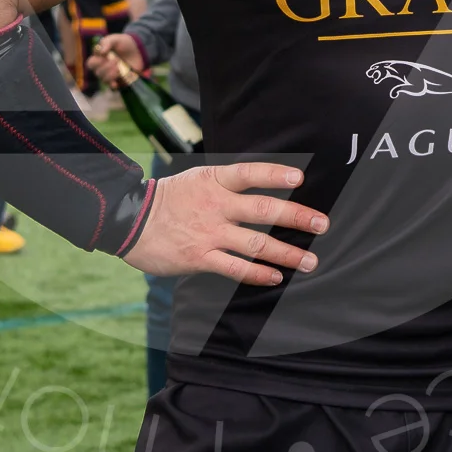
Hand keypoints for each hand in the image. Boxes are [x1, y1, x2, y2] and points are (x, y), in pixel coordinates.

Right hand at [87, 34, 143, 85]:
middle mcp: (103, 67)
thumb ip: (107, 43)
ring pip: (104, 79)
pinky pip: (112, 87)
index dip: (95, 62)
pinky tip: (115, 82)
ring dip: (110, 74)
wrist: (138, 49)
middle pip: (97, 72)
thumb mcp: (115, 39)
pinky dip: (113, 85)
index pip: (91, 63)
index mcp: (99, 58)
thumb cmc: (123, 43)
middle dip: (106, 67)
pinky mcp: (119, 80)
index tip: (103, 56)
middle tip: (116, 60)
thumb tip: (101, 52)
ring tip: (119, 68)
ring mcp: (111, 75)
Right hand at [123, 163, 329, 285]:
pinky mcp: (200, 257)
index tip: (299, 180)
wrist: (129, 220)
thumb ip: (226, 185)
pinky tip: (276, 277)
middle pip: (263, 209)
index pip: (249, 173)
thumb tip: (261, 189)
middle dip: (296, 217)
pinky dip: (258, 273)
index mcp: (213, 180)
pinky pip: (235, 267)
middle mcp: (215, 205)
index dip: (274, 175)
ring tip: (310, 261)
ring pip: (255, 243)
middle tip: (322, 224)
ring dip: (286, 253)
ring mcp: (208, 232)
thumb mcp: (196, 180)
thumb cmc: (169, 200)